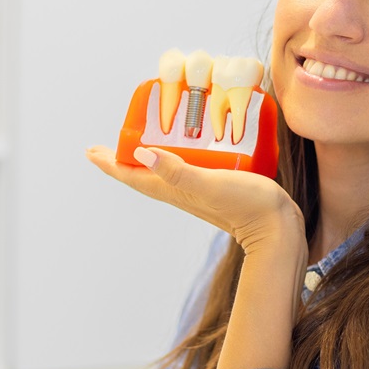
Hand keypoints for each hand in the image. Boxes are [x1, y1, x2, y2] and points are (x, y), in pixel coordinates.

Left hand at [86, 145, 304, 254]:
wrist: (278, 228)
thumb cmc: (245, 204)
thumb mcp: (209, 183)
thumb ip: (178, 170)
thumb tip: (143, 154)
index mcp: (173, 189)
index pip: (131, 175)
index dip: (110, 162)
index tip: (91, 150)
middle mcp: (181, 191)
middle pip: (143, 174)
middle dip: (124, 159)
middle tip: (109, 144)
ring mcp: (198, 191)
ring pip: (164, 172)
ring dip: (149, 157)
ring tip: (143, 140)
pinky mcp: (216, 187)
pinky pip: (187, 169)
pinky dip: (178, 157)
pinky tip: (188, 147)